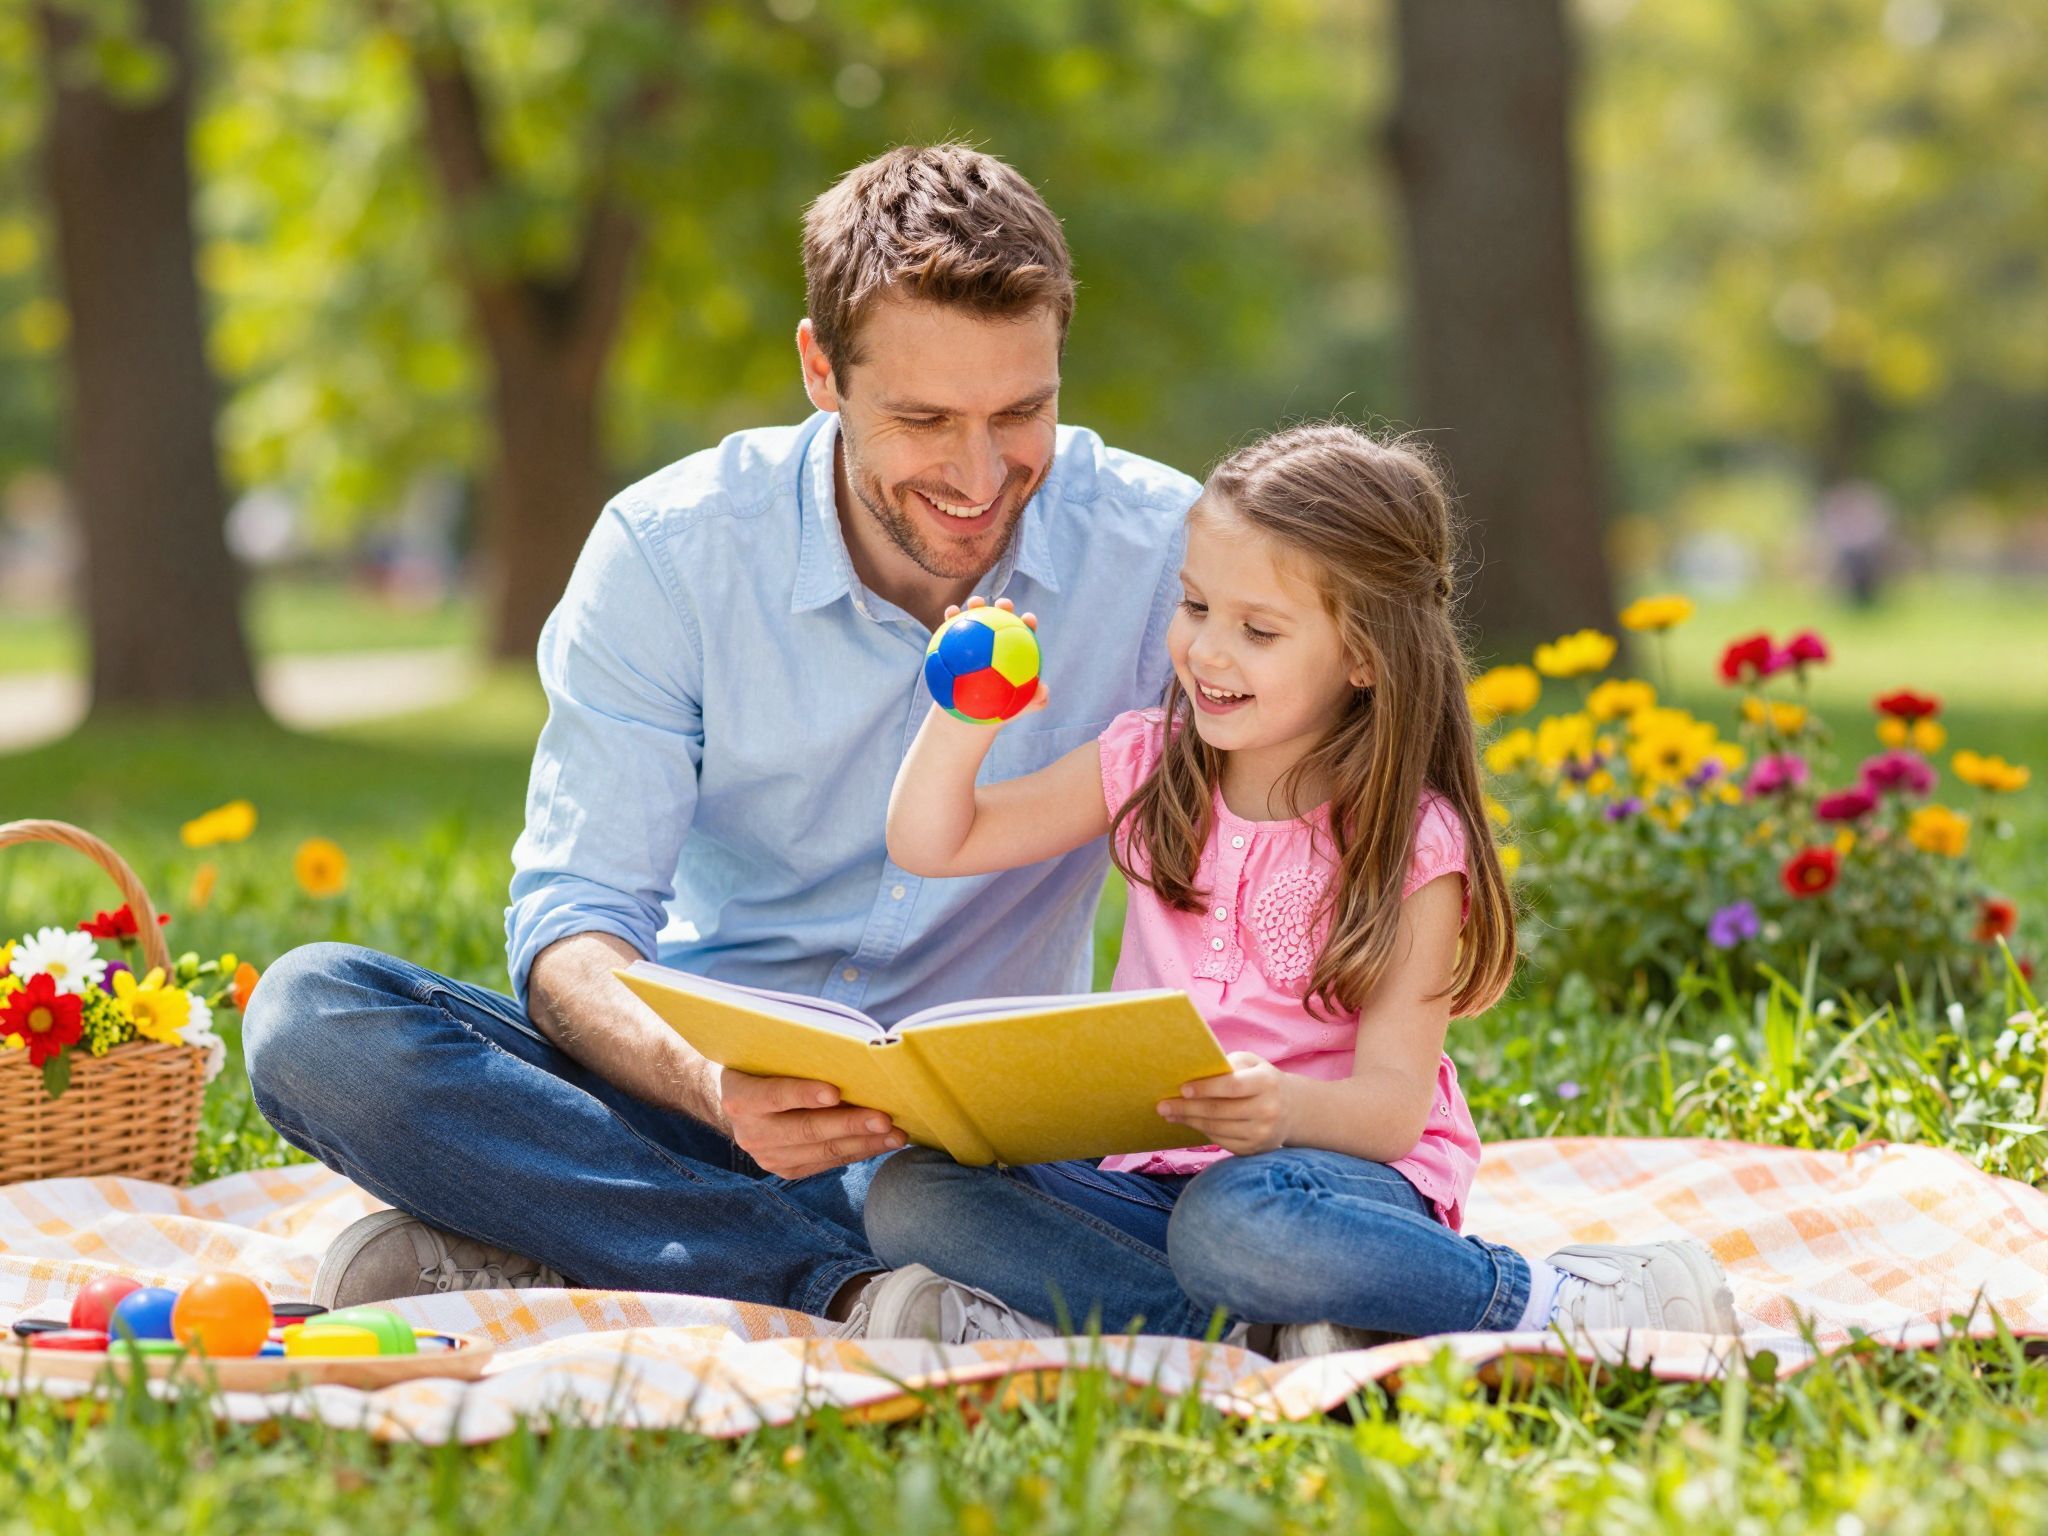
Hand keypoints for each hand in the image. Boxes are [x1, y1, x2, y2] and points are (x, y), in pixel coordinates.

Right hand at [719, 1068, 905, 1178]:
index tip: (835, 1092)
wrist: (739, 1105)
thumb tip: (852, 1060)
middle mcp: (752, 1133)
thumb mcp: (766, 1060)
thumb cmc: (764, 1070)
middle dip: (849, 1124)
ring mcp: (768, 1157)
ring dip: (864, 1143)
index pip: (774, 1095)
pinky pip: (828, 1163)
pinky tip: (882, 1143)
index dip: (804, 1094)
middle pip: (806, 1129)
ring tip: (896, 1134)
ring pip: (822, 1151)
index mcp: (741, 1098)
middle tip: (884, 1118)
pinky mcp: (786, 1171)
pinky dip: (858, 1152)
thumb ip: (795, 1063)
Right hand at [941, 596, 1049, 716]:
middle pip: (1003, 619)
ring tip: (975, 602)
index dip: (1028, 623)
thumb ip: (1035, 700)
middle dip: (1005, 606)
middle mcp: (995, 642)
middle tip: (1003, 605)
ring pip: (977, 618)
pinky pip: (951, 629)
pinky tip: (950, 612)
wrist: (968, 714)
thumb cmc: (997, 710)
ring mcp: (975, 640)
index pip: (1025, 633)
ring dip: (977, 605)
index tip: (1028, 619)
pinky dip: (951, 618)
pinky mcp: (954, 643)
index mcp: (1014, 651)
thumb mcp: (1017, 708)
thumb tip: (1043, 691)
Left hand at [1157, 1051, 1293, 1155]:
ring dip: (1189, 1121)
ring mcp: (1262, 1133)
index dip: (1205, 1088)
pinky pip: (1221, 1141)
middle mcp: (1268, 1110)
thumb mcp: (1251, 1063)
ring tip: (1170, 1114)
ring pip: (1216, 1129)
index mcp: (1267, 1082)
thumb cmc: (1260, 1079)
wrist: (1291, 1109)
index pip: (1232, 1086)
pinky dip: (1202, 1131)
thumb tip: (1193, 1073)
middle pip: (1219, 1111)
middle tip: (1162, 1105)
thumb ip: (1227, 1065)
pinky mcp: (1254, 1150)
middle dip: (1187, 1108)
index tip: (1182, 1089)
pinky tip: (1189, 1123)